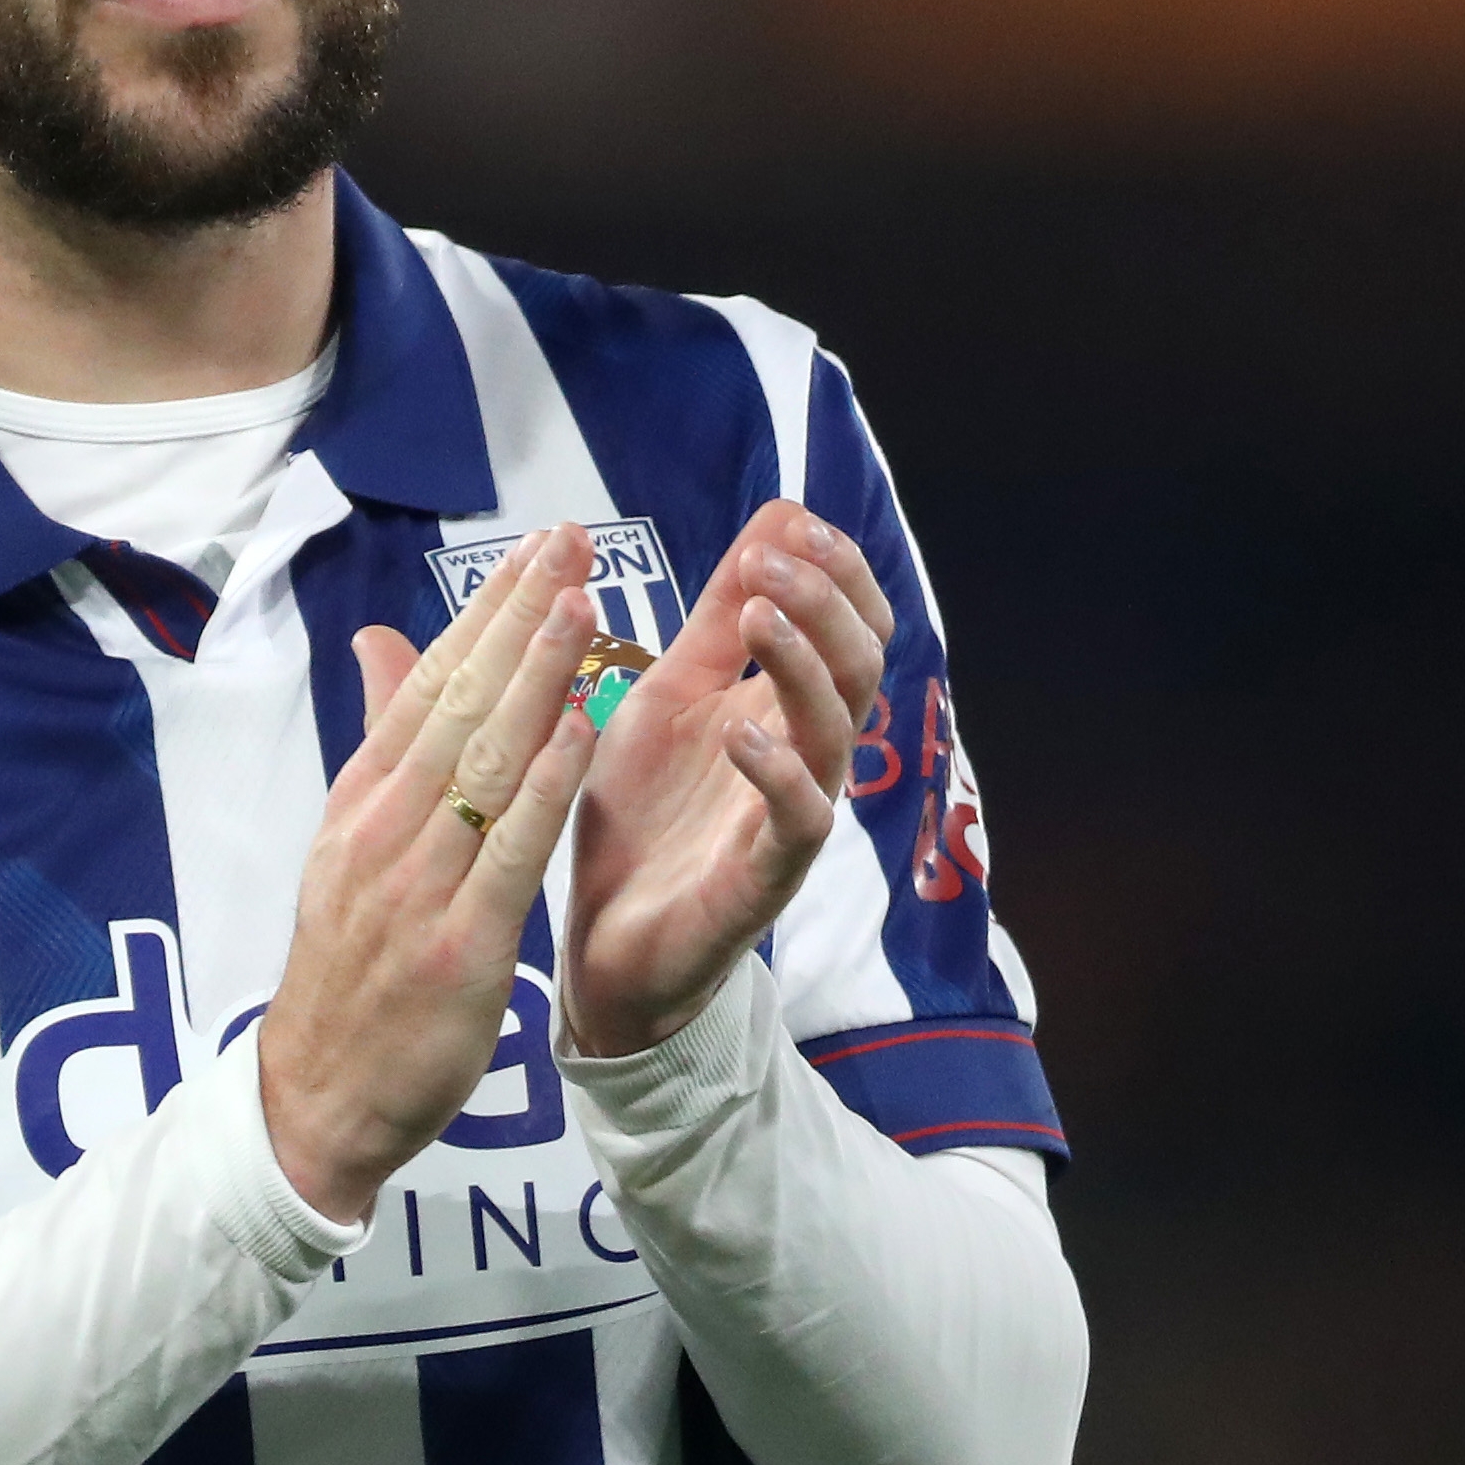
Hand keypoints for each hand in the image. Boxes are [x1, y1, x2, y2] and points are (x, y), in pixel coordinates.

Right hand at [256, 525, 603, 1222]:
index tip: (534, 548)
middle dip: (517, 618)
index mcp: (362, 801)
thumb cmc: (350, 968)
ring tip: (584, 607)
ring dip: (537, 680)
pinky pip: (508, 852)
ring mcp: (418, 884)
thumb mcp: (348, 845)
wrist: (319, 1095)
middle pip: (458, 703)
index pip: (427, 684)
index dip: (483, 612)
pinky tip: (584, 733)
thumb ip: (379, 743)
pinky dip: (544, 787)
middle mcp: (384, 829)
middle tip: (569, 542)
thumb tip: (383, 642)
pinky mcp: (459, 945)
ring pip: (484, 762)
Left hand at [556, 500, 896, 1058]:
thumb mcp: (670, 696)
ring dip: (806, 662)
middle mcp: (802, 756)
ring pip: (836, 730)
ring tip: (764, 612)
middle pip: (859, 665)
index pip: (849, 625)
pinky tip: (741, 734)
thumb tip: (771, 521)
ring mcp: (790, 817)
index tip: (791, 522)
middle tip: (775, 558)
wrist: (605, 943)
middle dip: (826, 601)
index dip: (834, 570)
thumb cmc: (643, 816)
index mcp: (781, 707)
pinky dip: (775, 771)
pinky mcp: (765, 877)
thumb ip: (718, 622)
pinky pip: (797, 820)